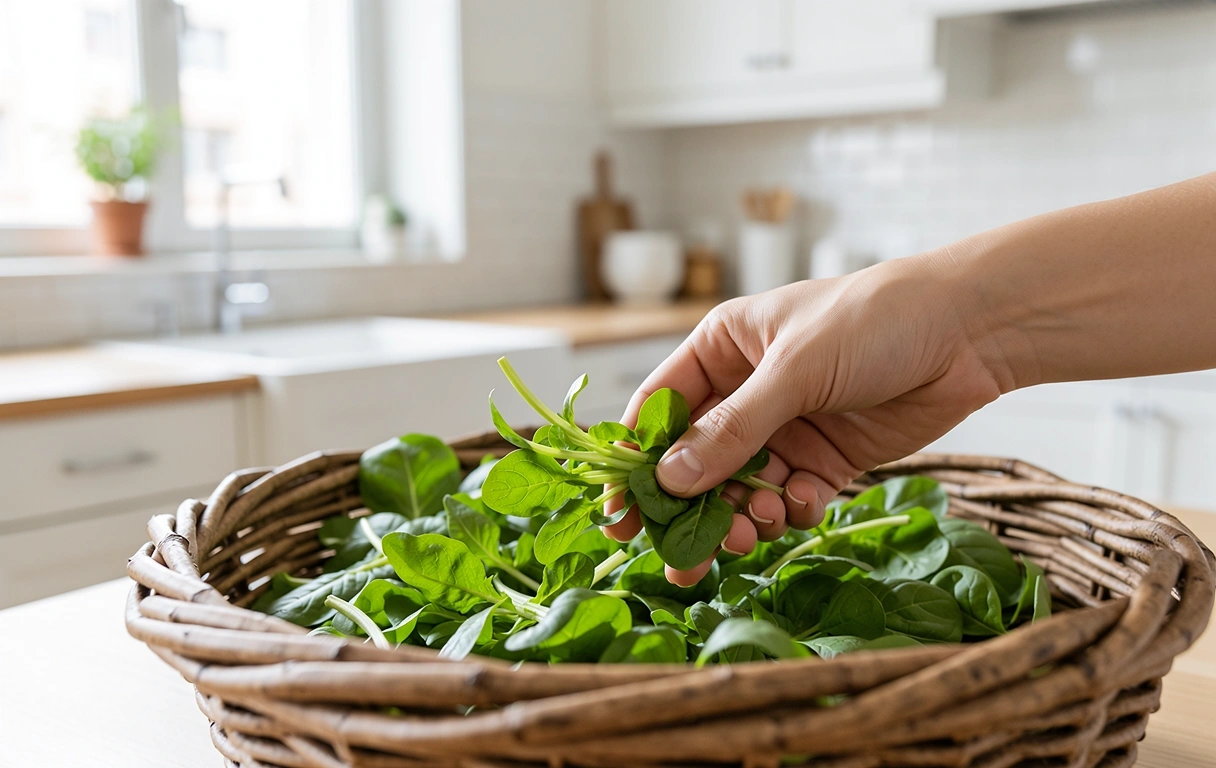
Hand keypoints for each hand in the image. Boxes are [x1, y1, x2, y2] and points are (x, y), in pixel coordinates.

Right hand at [602, 254, 1006, 583]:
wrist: (967, 333)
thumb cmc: (872, 321)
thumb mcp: (794, 369)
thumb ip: (734, 428)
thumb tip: (670, 479)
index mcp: (722, 350)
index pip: (660, 410)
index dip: (638, 460)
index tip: (621, 515)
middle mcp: (745, 391)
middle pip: (696, 461)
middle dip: (691, 508)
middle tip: (683, 556)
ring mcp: (785, 429)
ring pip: (741, 489)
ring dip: (743, 516)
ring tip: (756, 529)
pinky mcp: (825, 460)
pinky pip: (790, 500)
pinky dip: (792, 512)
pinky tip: (805, 504)